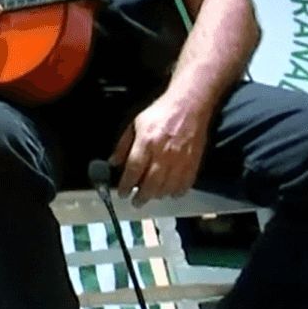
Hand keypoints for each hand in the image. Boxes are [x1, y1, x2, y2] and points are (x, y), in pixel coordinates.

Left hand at [110, 91, 210, 206]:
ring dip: (158, 195)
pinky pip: (186, 184)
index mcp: (146, 142)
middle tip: (136, 202)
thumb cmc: (159, 113)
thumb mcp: (135, 124)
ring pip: (168, 186)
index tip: (122, 193)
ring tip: (150, 197)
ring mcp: (181, 159)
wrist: (189, 106)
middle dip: (142, 196)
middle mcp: (163, 153)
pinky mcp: (194, 162)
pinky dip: (177, 192)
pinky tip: (170, 193)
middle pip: (151, 183)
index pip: (134, 169)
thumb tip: (113, 162)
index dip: (126, 184)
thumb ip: (123, 145)